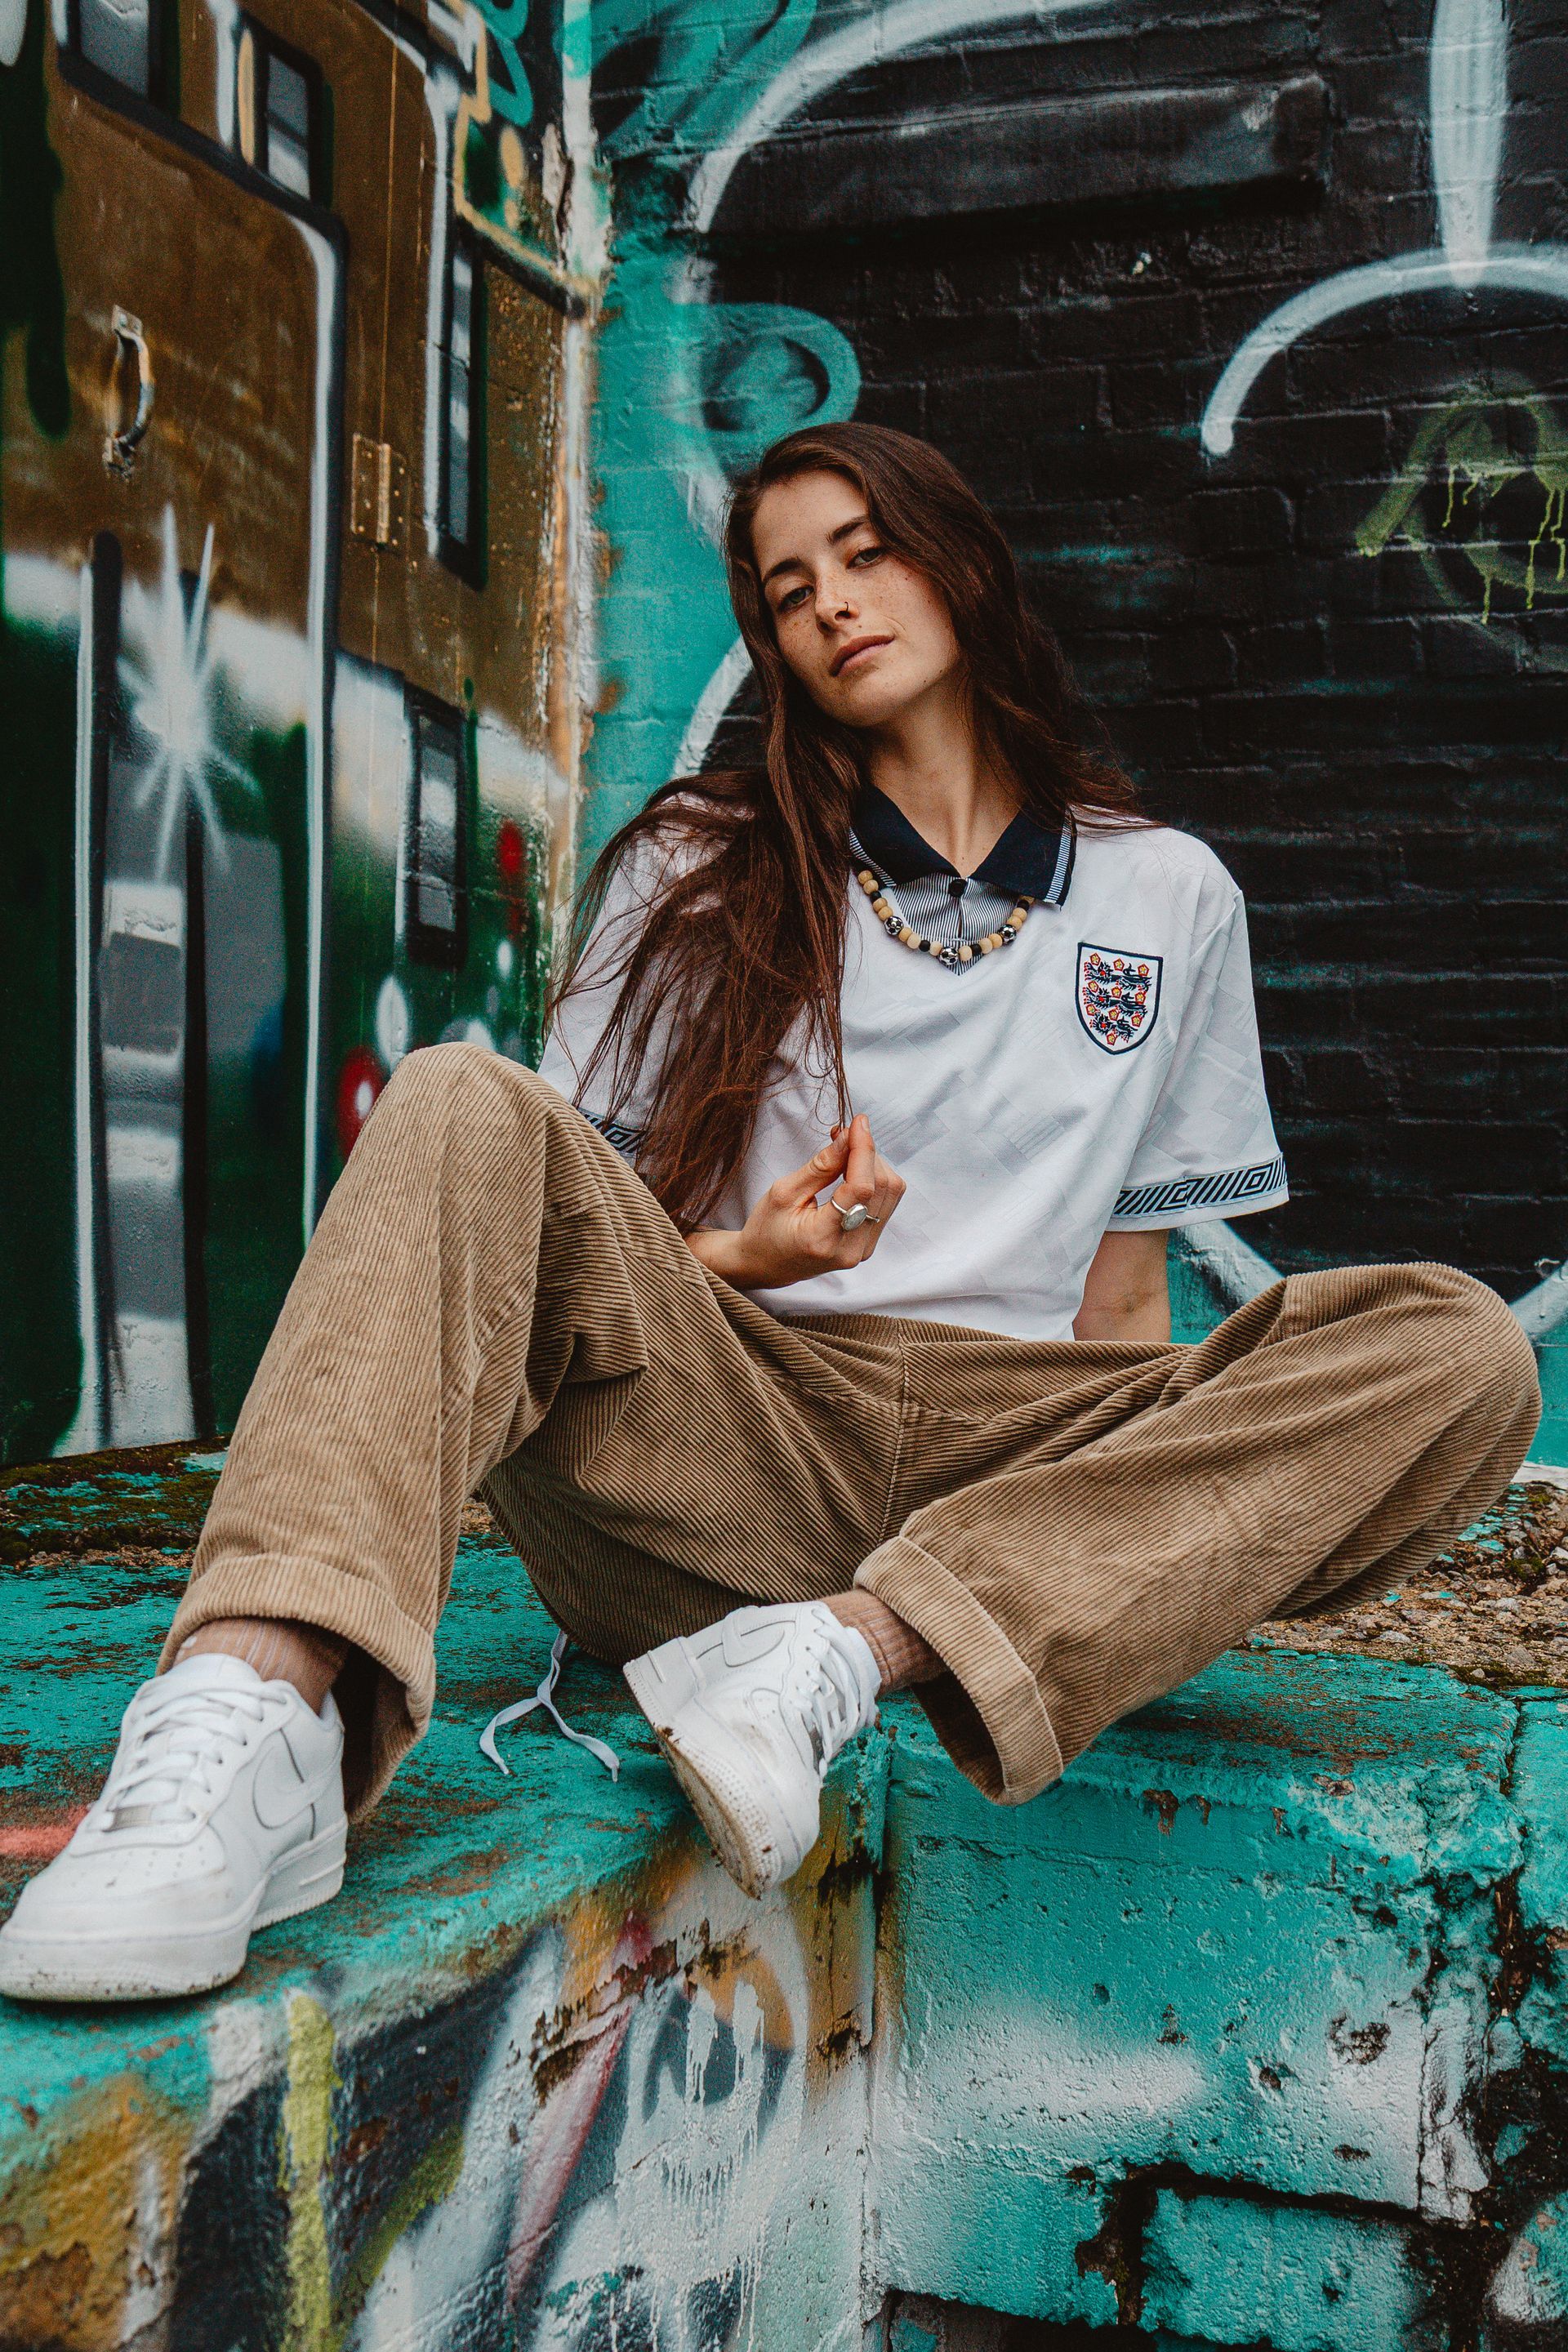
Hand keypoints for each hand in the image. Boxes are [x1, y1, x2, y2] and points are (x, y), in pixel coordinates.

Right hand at [687, 1114, 905, 1289]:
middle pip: (882, 1187)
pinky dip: (874, 1179)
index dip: (863, 1149)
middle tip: (843, 1135)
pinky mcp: (868, 1245)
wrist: (766, 1265)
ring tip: (846, 1151)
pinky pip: (885, 1203)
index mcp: (822, 1237)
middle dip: (867, 1153)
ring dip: (873, 1164)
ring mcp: (863, 1250)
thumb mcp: (784, 1192)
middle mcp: (850, 1248)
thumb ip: (821, 1166)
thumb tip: (849, 1137)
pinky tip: (853, 1170)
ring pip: (891, 1193)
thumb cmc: (766, 1229)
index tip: (858, 1123)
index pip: (860, 1187)